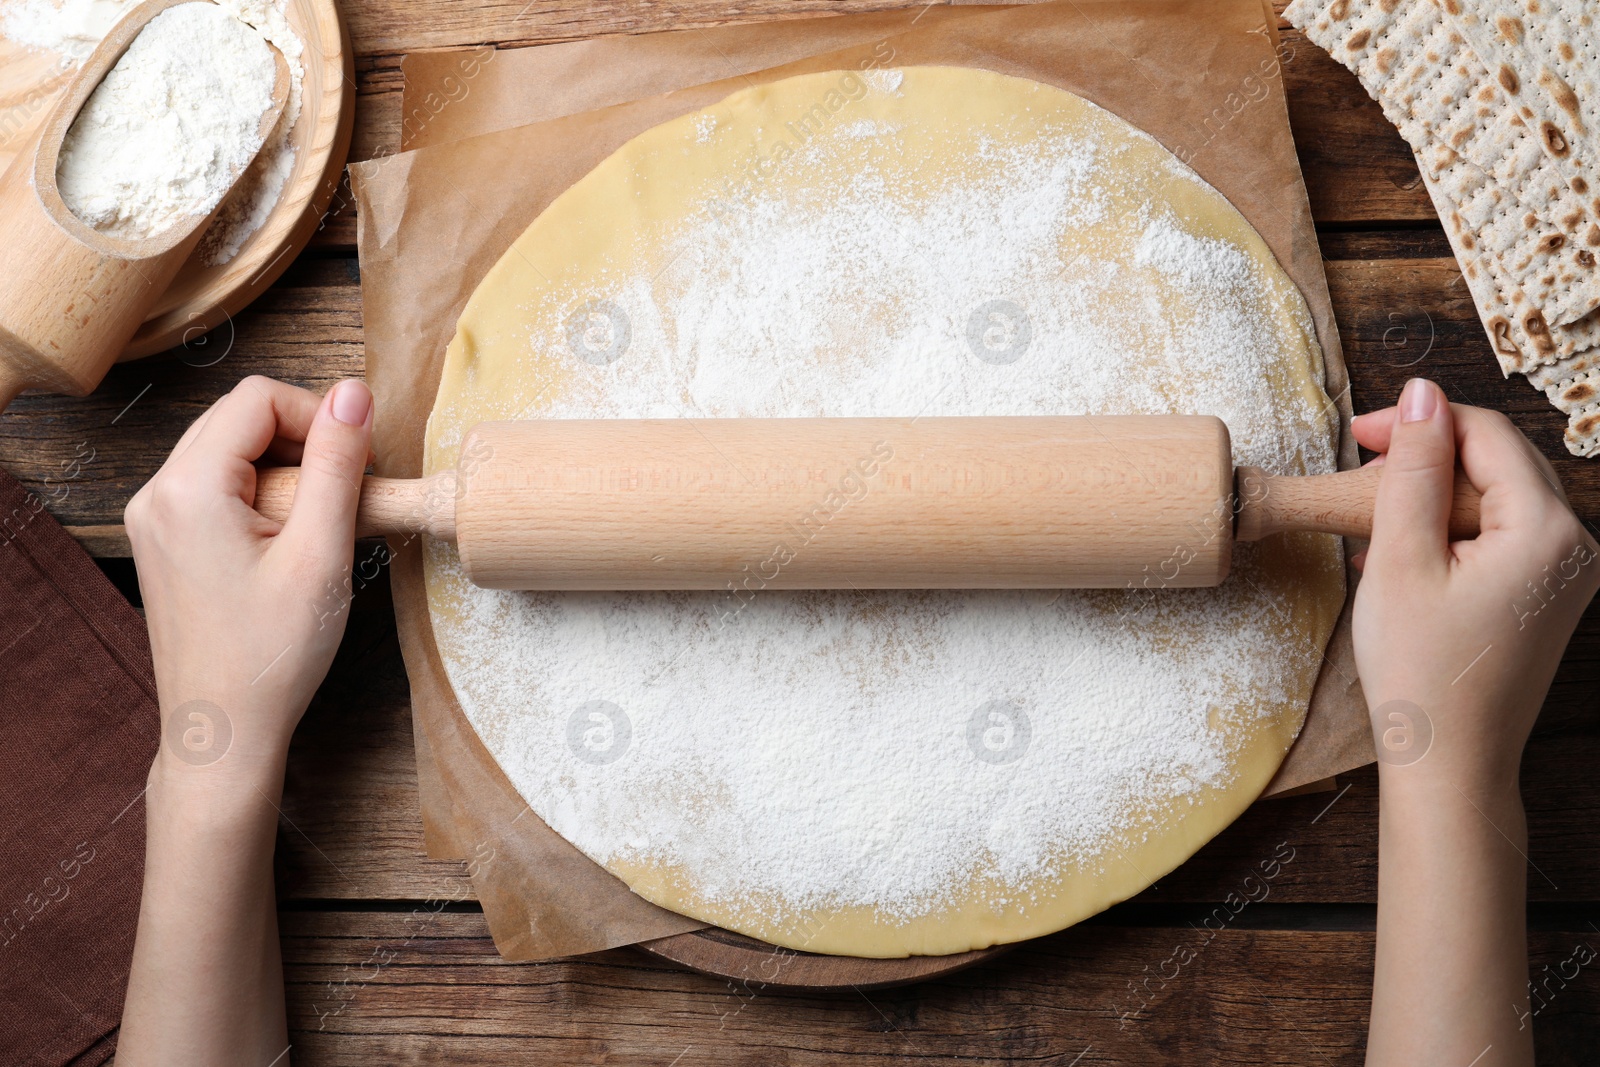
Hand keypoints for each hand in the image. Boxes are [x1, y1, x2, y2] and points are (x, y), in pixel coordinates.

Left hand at [126, 375, 373, 791]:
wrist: (224, 731)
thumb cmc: (271, 654)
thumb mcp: (321, 552)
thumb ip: (337, 464)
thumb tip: (355, 393)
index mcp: (188, 487)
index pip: (259, 398)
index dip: (320, 416)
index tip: (360, 464)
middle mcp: (157, 493)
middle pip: (240, 418)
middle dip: (304, 441)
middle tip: (348, 493)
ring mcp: (155, 518)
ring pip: (231, 450)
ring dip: (287, 469)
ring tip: (322, 523)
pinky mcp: (166, 541)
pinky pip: (218, 486)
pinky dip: (263, 495)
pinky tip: (292, 540)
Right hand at [1351, 378, 1596, 787]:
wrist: (1448, 765)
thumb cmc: (1420, 672)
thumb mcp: (1400, 559)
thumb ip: (1412, 469)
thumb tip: (1422, 394)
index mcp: (1548, 528)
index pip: (1486, 434)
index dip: (1420, 421)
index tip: (1356, 431)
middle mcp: (1574, 544)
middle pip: (1498, 462)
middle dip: (1427, 457)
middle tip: (1359, 469)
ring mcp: (1565, 574)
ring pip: (1495, 499)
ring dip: (1431, 498)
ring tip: (1371, 519)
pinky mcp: (1545, 597)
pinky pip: (1499, 538)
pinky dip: (1448, 534)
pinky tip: (1397, 554)